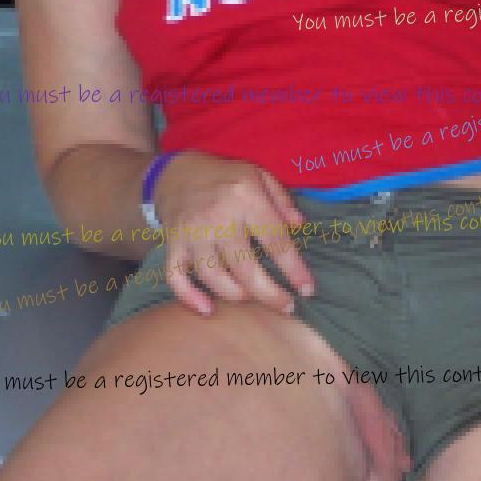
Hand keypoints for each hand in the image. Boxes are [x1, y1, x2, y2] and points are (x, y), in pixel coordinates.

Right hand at [153, 152, 314, 317]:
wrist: (176, 171)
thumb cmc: (225, 176)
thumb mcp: (259, 174)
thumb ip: (281, 199)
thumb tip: (300, 226)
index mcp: (246, 198)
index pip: (275, 240)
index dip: (294, 269)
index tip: (307, 290)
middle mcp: (219, 218)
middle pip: (245, 267)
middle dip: (268, 294)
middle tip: (286, 307)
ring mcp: (192, 233)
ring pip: (213, 276)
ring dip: (235, 295)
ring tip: (252, 298)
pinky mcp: (173, 244)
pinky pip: (176, 277)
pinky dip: (189, 297)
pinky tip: (207, 309)